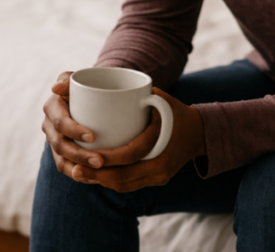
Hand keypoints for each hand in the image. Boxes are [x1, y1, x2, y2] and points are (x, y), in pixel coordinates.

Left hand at [41, 72, 205, 191]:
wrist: (200, 132)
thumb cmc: (175, 111)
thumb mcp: (160, 98)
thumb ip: (135, 93)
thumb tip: (99, 88)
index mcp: (162, 143)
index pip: (131, 154)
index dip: (107, 158)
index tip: (88, 154)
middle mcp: (162, 166)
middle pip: (124, 177)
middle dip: (96, 176)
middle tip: (74, 169)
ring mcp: (160, 176)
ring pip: (124, 186)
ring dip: (100, 182)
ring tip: (79, 174)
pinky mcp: (156, 181)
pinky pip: (130, 186)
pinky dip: (111, 183)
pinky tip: (95, 179)